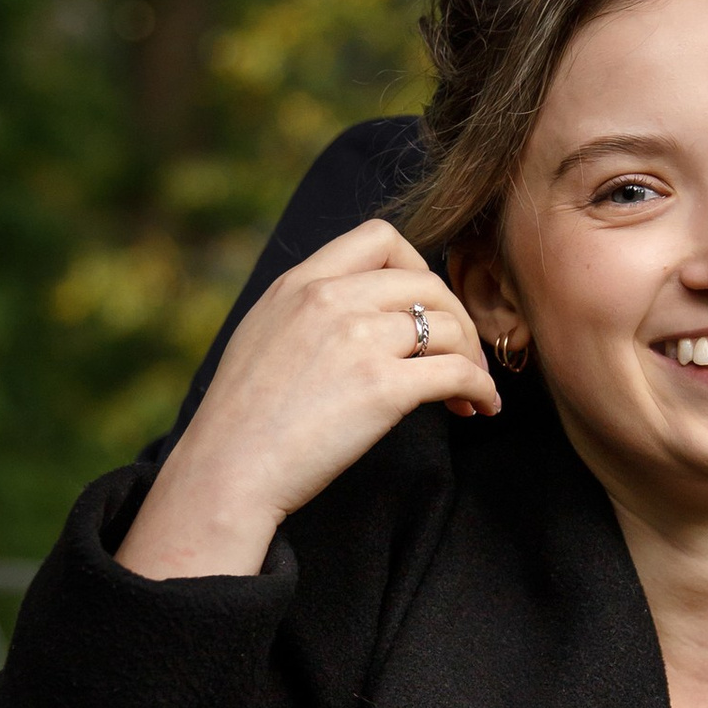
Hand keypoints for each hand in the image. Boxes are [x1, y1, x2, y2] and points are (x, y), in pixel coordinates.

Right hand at [118, 222, 497, 583]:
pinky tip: (480, 407)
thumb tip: (358, 314)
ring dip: (472, 356)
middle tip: (460, 353)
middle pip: (426, 280)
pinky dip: (481, 388)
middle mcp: (332, 299)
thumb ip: (308, 311)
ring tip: (469, 390)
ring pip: (450, 324)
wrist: (226, 470)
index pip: (380, 237)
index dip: (417, 267)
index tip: (424, 305)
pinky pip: (458, 372)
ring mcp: (359, 339)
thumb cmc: (240, 421)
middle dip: (455, 315)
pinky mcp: (383, 386)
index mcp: (300, 283)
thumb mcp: (262, 335)